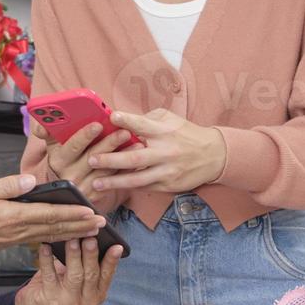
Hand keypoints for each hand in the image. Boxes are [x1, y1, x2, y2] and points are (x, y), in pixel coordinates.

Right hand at [0, 173, 105, 257]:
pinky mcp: (10, 241)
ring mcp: (14, 238)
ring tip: (91, 231)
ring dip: (72, 233)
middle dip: (80, 226)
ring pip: (49, 236)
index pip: (49, 214)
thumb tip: (31, 180)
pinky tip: (64, 236)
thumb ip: (6, 186)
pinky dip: (55, 238)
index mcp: (11, 216)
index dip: (72, 213)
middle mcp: (16, 230)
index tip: (90, 212)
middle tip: (102, 224)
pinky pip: (39, 240)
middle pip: (55, 228)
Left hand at [14, 238, 124, 304]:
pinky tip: (46, 246)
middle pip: (91, 275)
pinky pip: (49, 275)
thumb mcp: (75, 285)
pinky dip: (47, 259)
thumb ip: (82, 267)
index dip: (112, 261)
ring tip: (72, 239)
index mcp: (94, 295)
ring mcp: (65, 301)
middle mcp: (82, 300)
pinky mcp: (47, 299)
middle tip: (91, 238)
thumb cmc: (57, 293)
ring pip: (74, 276)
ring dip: (74, 256)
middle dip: (91, 255)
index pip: (106, 277)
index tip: (116, 247)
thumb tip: (84, 238)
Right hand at [31, 121, 134, 200]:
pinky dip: (125, 169)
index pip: (72, 146)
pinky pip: (113, 180)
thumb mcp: (53, 146)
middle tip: (124, 131)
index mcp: (58, 160)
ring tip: (137, 143)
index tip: (98, 124)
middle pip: (93, 157)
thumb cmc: (63, 158)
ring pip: (106, 170)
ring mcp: (83, 186)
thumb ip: (48, 132)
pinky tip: (136, 159)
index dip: (85, 135)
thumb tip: (41, 125)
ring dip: (123, 156)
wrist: (65, 188)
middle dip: (109, 143)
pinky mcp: (96, 194)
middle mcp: (69, 175)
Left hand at [88, 108, 226, 193]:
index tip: (112, 117)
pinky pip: (145, 187)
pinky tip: (113, 187)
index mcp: (164, 131)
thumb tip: (122, 120)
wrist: (213, 155)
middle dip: (111, 159)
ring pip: (138, 179)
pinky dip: (128, 187)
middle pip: (135, 157)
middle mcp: (165, 151)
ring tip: (96, 183)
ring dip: (115, 181)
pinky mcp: (168, 185)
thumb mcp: (170, 119)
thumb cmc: (186, 134)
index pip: (144, 125)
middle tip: (91, 159)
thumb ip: (148, 119)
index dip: (128, 121)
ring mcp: (167, 171)